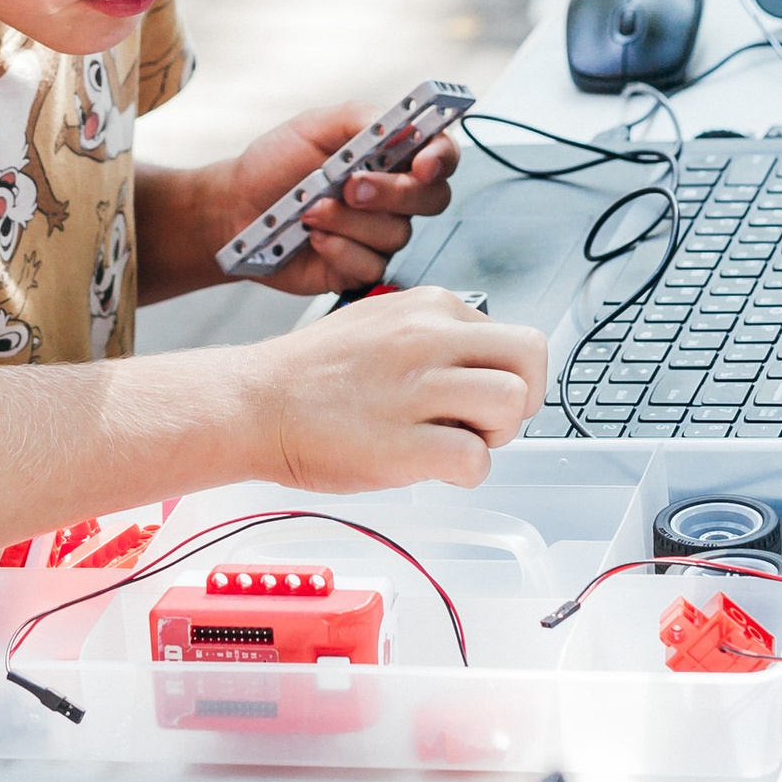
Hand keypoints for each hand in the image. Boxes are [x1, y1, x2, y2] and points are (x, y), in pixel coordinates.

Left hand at [210, 101, 461, 295]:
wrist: (237, 208)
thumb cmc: (275, 164)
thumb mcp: (313, 126)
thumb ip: (360, 119)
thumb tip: (403, 125)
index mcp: (391, 155)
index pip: (440, 154)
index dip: (441, 159)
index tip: (422, 164)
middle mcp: (393, 196)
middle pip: (431, 199)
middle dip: (392, 193)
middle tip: (350, 187)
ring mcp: (379, 234)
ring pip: (396, 234)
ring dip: (348, 221)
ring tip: (310, 211)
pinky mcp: (360, 267)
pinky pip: (371, 265)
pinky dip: (338, 249)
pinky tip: (313, 238)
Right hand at [248, 287, 545, 491]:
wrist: (251, 404)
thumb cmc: (310, 375)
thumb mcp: (381, 323)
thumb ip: (435, 337)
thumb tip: (483, 366)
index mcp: (428, 307)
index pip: (512, 336)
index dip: (505, 374)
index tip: (475, 395)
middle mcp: (428, 338)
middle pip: (530, 357)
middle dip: (521, 398)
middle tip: (485, 422)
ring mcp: (415, 389)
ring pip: (512, 404)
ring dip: (494, 435)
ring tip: (453, 442)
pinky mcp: (402, 443)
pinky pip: (476, 461)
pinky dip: (464, 474)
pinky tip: (431, 468)